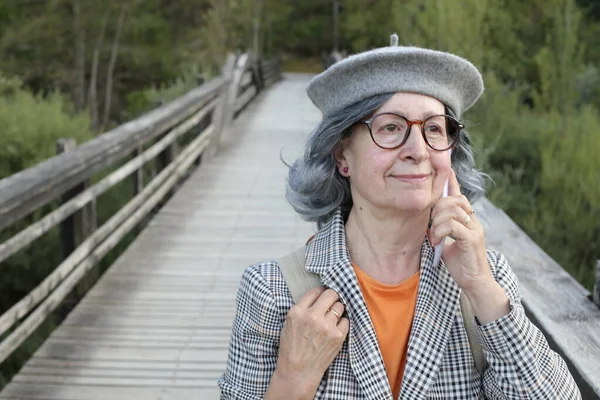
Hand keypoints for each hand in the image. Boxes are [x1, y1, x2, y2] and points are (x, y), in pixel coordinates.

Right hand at [274, 287, 348, 389]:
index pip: (315, 291)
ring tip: (331, 318)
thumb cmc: (291, 348)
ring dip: (337, 310)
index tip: (322, 296)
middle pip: (331, 294)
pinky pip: (346, 320)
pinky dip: (342, 323)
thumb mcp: (288, 324)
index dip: (320, 293)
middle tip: (330, 303)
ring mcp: (326, 327)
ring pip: (340, 306)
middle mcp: (312, 316)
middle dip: (332, 297)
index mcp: (298, 312)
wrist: (298, 372)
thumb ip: (301, 309)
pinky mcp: (338, 337)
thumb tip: (317, 297)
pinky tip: (335, 329)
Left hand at [428, 169, 492, 292]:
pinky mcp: (472, 239)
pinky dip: (440, 231)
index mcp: (468, 220)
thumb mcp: (446, 243)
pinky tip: (437, 241)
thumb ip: (441, 230)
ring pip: (452, 211)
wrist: (475, 283)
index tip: (447, 169)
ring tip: (434, 237)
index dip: (453, 182)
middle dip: (438, 208)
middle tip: (431, 226)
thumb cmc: (461, 265)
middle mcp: (474, 221)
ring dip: (437, 223)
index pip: (461, 196)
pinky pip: (453, 225)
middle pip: (455, 200)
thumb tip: (427, 224)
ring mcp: (475, 229)